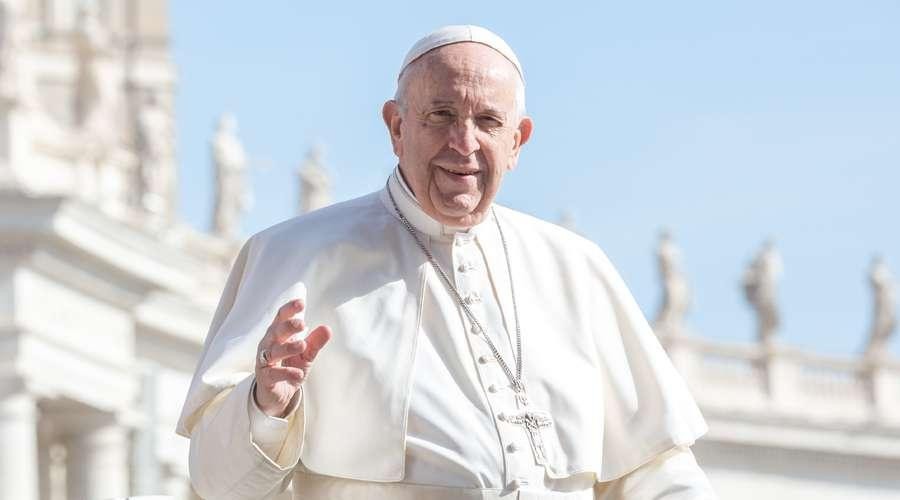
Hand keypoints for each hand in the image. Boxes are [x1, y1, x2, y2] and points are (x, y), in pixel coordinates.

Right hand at [254, 299, 331, 416]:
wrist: (277, 394)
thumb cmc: (290, 367)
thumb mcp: (306, 355)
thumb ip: (315, 343)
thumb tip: (327, 328)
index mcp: (278, 335)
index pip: (280, 318)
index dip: (289, 310)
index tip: (301, 303)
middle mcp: (268, 345)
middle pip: (275, 332)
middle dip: (288, 327)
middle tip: (302, 324)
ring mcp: (264, 361)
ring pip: (273, 352)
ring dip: (287, 348)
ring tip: (302, 346)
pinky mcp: (265, 378)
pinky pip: (273, 374)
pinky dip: (286, 373)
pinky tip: (299, 373)